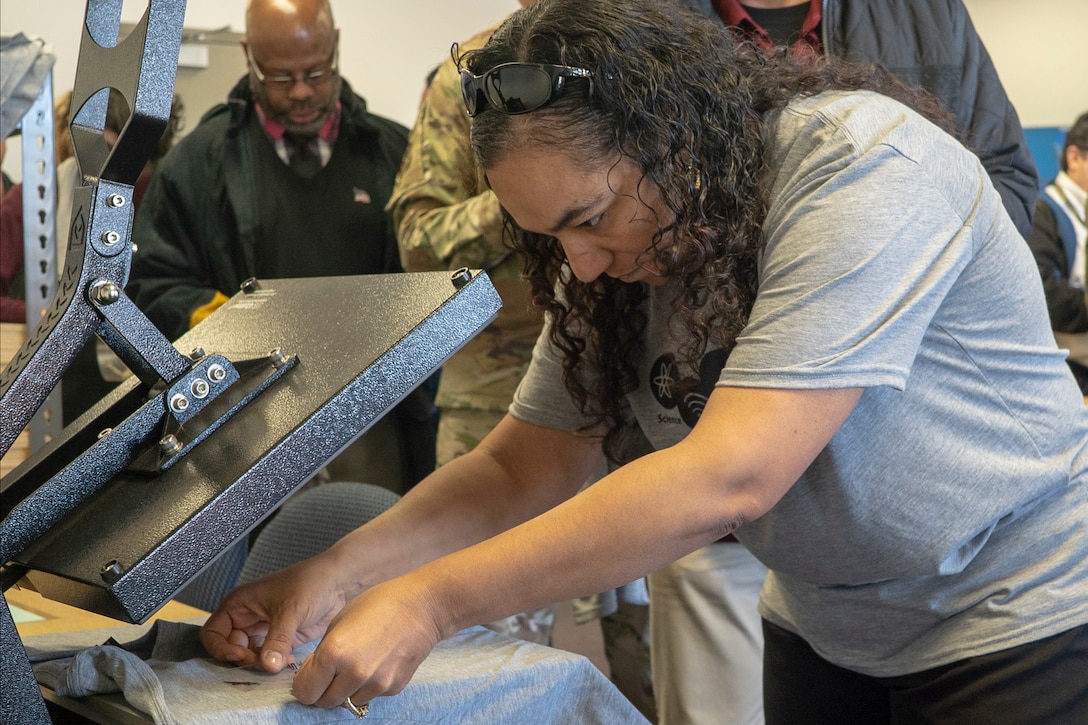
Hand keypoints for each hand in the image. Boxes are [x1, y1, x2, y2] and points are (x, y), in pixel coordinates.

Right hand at [199, 555, 347, 671]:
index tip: (240, 657)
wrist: (339, 583)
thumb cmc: (311, 583)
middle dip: (243, 661)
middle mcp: (245, 619)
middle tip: (263, 665)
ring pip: (248, 658)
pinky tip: (288, 662)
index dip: (221, 649)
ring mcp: (262, 631)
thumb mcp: (291, 610)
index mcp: (238, 604)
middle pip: (229, 650)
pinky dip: (272, 666)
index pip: (212, 634)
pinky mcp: (278, 641)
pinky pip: (266, 660)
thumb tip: (267, 666)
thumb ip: (277, 640)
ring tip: (278, 665)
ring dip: (259, 666)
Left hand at [290, 575, 443, 708]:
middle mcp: (354, 674)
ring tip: (358, 662)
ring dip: (347, 689)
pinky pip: (371, 695)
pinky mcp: (393, 687)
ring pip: (348, 701)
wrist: (421, 606)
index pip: (304, 692)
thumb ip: (323, 652)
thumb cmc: (378, 604)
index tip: (310, 674)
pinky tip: (377, 661)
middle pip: (324, 702)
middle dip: (323, 689)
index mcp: (333, 653)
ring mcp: (376, 683)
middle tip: (331, 671)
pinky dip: (368, 685)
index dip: (304, 683)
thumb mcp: (339, 621)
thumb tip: (315, 676)